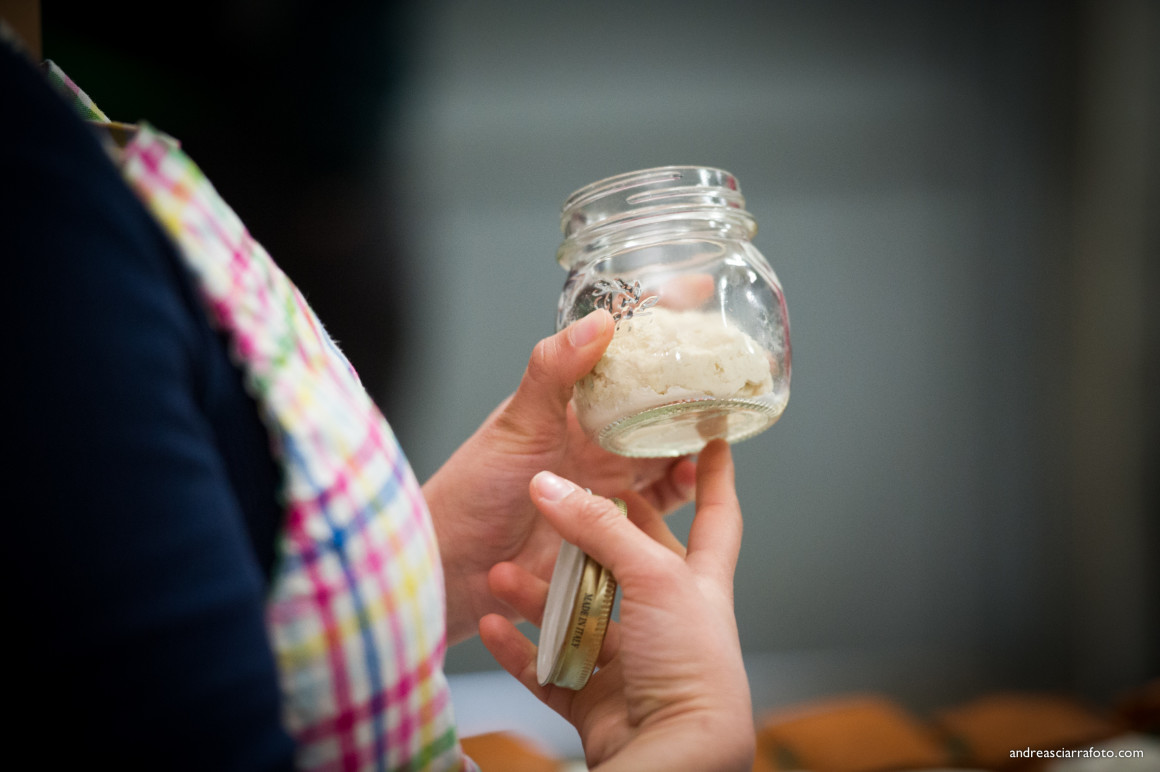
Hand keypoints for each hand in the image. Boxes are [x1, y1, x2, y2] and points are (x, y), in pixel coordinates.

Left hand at [422, 310, 697, 642]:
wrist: (457, 565)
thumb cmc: (474, 490)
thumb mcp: (517, 423)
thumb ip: (553, 372)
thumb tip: (599, 322)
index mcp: (574, 406)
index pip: (624, 353)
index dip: (659, 323)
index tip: (698, 292)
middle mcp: (595, 439)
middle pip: (657, 402)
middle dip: (696, 384)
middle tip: (733, 370)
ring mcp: (607, 482)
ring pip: (666, 451)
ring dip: (694, 438)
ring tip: (719, 426)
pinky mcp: (615, 526)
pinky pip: (660, 504)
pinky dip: (681, 490)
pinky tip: (693, 479)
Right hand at [479, 440, 754, 770]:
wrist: (676, 751)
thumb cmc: (690, 662)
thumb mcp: (654, 576)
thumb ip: (600, 528)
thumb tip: (551, 486)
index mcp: (700, 583)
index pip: (715, 517)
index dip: (715, 478)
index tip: (711, 440)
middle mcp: (668, 618)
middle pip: (628, 562)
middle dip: (595, 534)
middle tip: (563, 501)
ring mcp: (632, 659)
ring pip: (577, 615)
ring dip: (538, 595)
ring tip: (502, 573)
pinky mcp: (597, 697)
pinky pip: (549, 666)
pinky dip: (520, 648)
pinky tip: (494, 625)